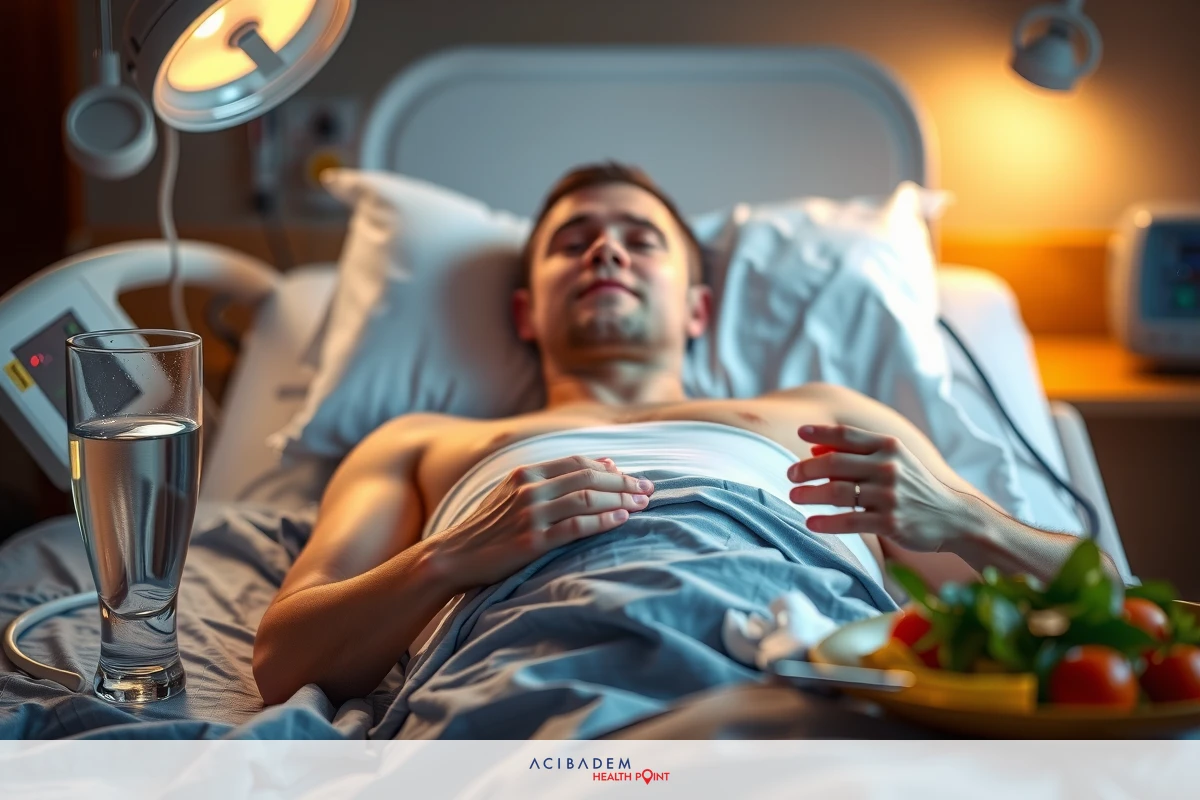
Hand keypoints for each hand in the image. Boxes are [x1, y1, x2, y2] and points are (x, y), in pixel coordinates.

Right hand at [426, 455, 653, 590]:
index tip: (635, 477)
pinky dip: (602, 521)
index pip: (578, 462)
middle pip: (588, 477)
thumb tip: (606, 463)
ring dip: (619, 500)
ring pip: (586, 498)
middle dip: (623, 482)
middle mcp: (529, 489)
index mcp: (526, 473)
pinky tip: (621, 520)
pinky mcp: (531, 542)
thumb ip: (555, 478)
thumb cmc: (489, 526)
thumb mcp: (515, 493)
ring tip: (642, 505)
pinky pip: (575, 527)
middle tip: (649, 490)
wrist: (453, 556)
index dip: (611, 469)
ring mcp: (530, 515)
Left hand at [786, 424, 969, 551]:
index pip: (848, 435)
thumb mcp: (894, 460)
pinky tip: (811, 523)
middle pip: (836, 463)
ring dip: (810, 494)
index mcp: (889, 447)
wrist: (954, 517)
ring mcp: (889, 495)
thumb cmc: (915, 486)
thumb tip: (814, 449)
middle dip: (807, 469)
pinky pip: (850, 521)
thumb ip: (857, 452)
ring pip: (838, 492)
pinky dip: (827, 522)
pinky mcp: (891, 522)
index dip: (821, 432)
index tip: (799, 432)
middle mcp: (889, 467)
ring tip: (794, 497)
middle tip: (790, 475)